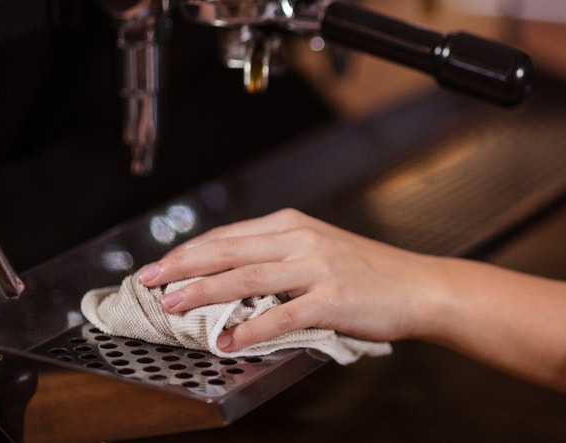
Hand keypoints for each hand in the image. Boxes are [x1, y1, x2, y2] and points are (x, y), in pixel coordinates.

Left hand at [138, 208, 438, 349]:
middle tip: (147, 281)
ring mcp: (317, 268)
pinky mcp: (332, 299)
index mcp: (293, 225)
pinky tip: (228, 341)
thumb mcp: (320, 249)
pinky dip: (251, 329)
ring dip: (203, 293)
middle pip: (227, 251)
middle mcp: (301, 239)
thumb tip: (227, 277)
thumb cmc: (368, 273)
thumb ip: (278, 257)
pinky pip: (282, 315)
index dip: (188, 251)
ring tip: (173, 307)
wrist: (418, 286)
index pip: (227, 235)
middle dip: (181, 267)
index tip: (159, 266)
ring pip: (246, 278)